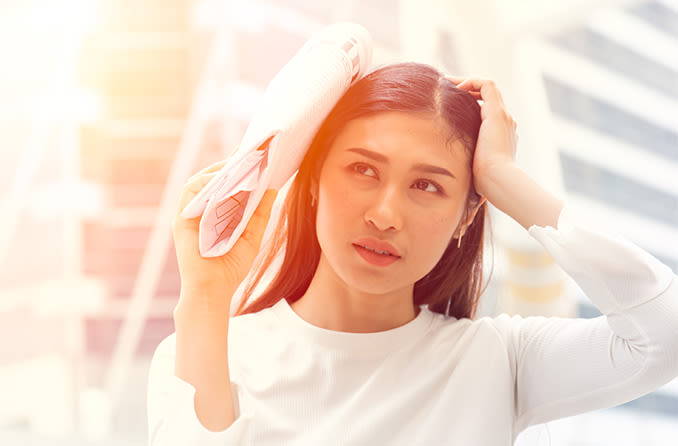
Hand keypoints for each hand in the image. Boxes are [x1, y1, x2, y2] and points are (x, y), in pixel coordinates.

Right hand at [172, 159, 277, 311]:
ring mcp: (190, 215)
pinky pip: (190, 194)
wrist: (214, 291)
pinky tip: (222, 179)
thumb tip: (272, 188)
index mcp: (216, 214)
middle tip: (251, 151)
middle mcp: (201, 211)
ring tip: (239, 162)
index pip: (225, 184)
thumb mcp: (252, 236)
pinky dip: (205, 184)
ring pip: (200, 182)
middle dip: (230, 164)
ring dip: (219, 170)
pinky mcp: (181, 221)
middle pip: (213, 180)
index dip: (237, 167)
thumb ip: (260, 213)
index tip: (255, 153)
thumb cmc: (230, 268)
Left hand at [447, 76, 517, 197]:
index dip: (470, 104)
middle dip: (467, 90)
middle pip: (488, 97)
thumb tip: (450, 172)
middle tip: (446, 89)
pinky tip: (456, 88)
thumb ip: (465, 162)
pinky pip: (486, 85)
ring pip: (488, 88)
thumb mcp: (472, 167)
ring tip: (448, 84)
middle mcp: (504, 122)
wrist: (498, 180)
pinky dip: (471, 82)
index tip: (451, 104)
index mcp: (500, 135)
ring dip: (467, 82)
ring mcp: (503, 116)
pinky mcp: (497, 113)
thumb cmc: (484, 181)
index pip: (487, 112)